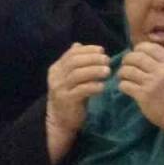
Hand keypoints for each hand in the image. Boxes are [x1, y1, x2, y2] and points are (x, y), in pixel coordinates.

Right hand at [45, 43, 110, 162]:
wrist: (60, 120)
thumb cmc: (69, 96)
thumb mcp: (69, 77)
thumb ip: (74, 63)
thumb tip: (78, 44)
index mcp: (56, 68)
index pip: (71, 54)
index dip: (87, 50)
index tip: (102, 50)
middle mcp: (56, 77)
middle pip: (74, 62)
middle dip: (92, 59)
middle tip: (107, 59)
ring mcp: (60, 89)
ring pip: (77, 75)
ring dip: (94, 71)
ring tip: (108, 71)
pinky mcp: (66, 100)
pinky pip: (81, 90)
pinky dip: (93, 86)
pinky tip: (103, 86)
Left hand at [117, 42, 163, 155]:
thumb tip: (148, 54)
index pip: (150, 48)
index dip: (139, 48)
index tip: (136, 53)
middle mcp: (160, 71)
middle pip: (136, 57)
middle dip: (127, 59)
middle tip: (126, 63)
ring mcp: (151, 84)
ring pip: (128, 70)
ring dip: (122, 72)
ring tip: (123, 75)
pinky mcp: (143, 96)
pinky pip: (126, 85)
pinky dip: (122, 84)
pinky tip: (125, 86)